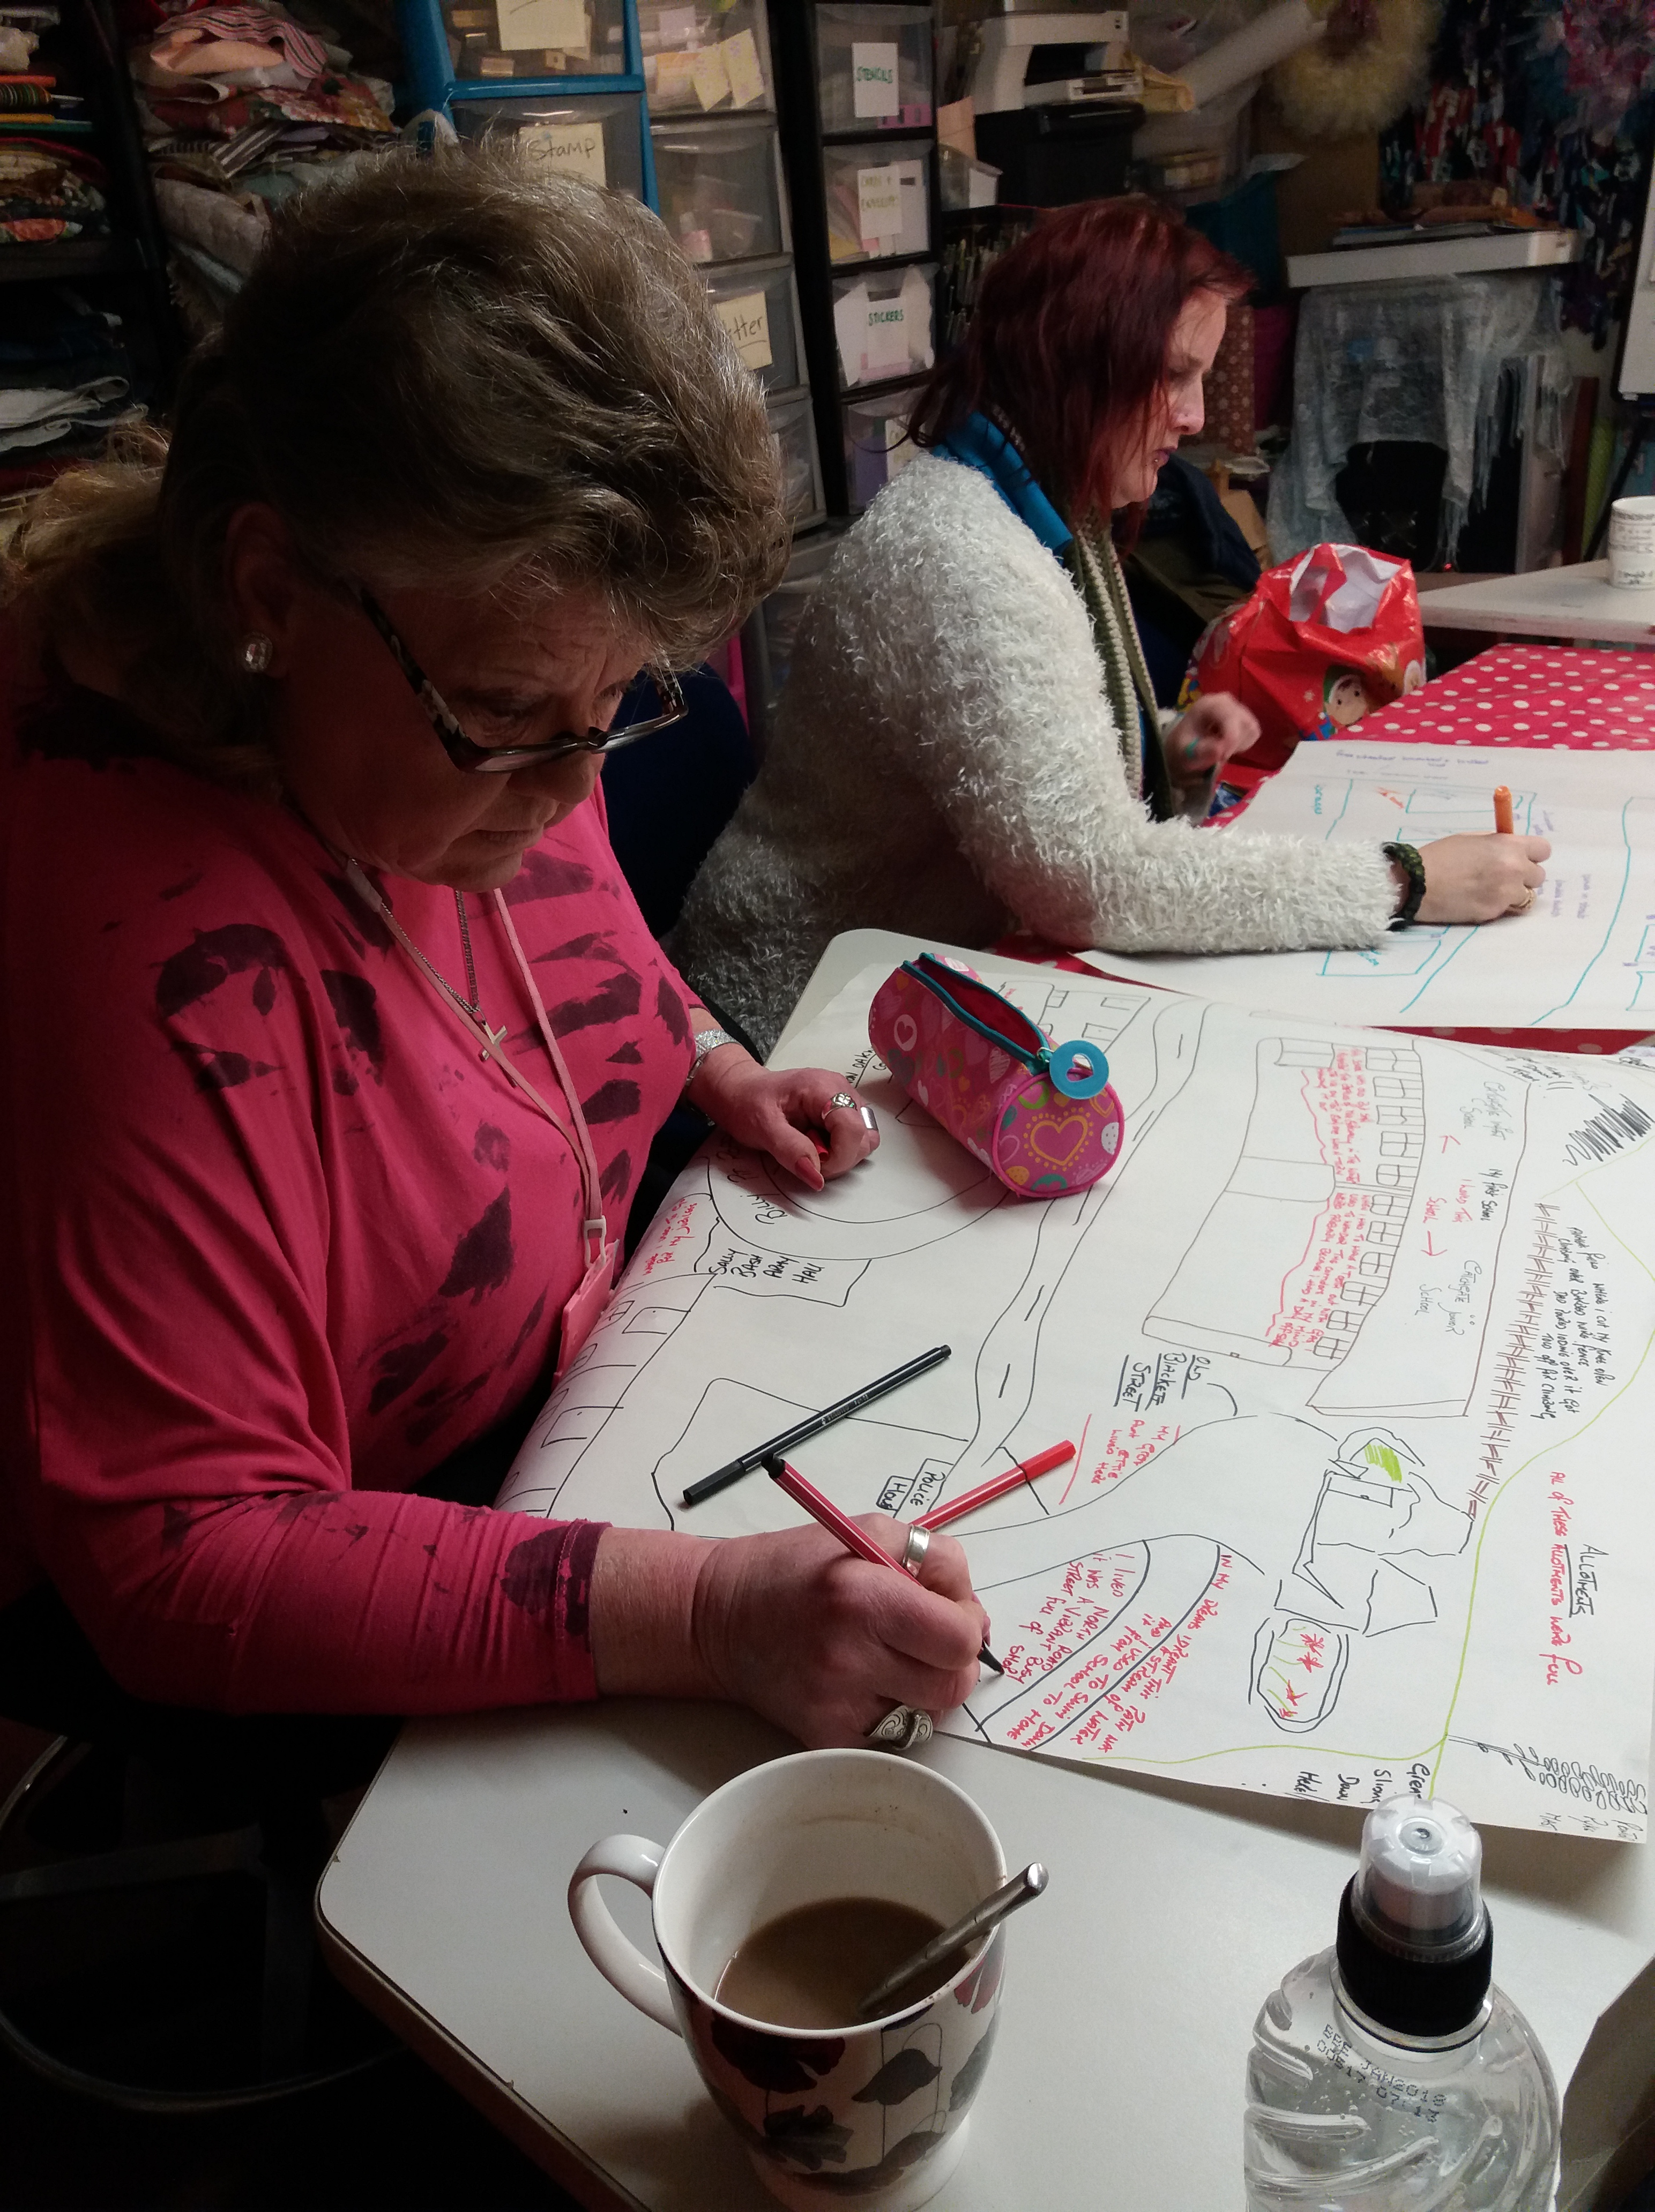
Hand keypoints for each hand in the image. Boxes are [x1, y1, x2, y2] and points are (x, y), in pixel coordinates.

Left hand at [690, 1044, 878, 1191]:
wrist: (742, 1092)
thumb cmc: (748, 1102)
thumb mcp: (761, 1127)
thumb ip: (790, 1150)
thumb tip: (816, 1177)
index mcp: (822, 1087)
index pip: (852, 1127)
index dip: (839, 1156)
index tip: (816, 1167)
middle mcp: (841, 1090)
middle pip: (864, 1136)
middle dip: (840, 1158)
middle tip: (808, 1157)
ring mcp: (845, 1100)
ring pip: (865, 1139)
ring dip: (843, 1155)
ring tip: (812, 1149)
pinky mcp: (843, 1112)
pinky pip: (857, 1138)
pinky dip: (841, 1150)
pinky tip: (818, 1145)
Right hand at [691, 1515, 986, 1747]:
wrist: (716, 1616)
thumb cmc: (794, 1568)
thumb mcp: (868, 1532)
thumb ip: (934, 1560)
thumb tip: (973, 1611)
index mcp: (866, 1597)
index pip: (959, 1638)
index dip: (967, 1625)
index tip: (949, 1613)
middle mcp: (851, 1657)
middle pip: (952, 1686)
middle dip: (951, 1661)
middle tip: (925, 1638)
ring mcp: (836, 1705)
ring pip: (927, 1714)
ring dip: (922, 1687)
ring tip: (887, 1655)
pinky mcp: (825, 1737)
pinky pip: (891, 1734)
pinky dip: (889, 1708)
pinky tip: (861, 1680)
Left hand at [1165, 692, 1259, 783]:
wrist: (1186, 740)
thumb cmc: (1185, 744)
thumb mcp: (1186, 751)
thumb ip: (1200, 751)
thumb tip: (1220, 751)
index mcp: (1208, 704)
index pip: (1229, 716)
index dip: (1231, 738)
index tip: (1223, 756)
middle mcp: (1225, 700)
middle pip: (1244, 722)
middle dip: (1234, 744)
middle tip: (1219, 755)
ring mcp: (1237, 706)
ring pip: (1251, 728)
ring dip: (1239, 744)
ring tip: (1221, 748)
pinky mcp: (1245, 716)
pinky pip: (1254, 732)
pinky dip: (1244, 743)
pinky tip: (1229, 744)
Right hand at [1410, 834, 1550, 923]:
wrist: (1417, 882)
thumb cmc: (1441, 855)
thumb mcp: (1473, 840)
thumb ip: (1498, 845)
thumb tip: (1512, 851)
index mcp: (1509, 846)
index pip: (1544, 850)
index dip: (1532, 855)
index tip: (1521, 858)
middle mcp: (1514, 869)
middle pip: (1539, 876)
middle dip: (1524, 877)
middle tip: (1502, 877)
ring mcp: (1506, 894)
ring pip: (1525, 896)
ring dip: (1512, 894)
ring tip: (1489, 891)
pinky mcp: (1494, 913)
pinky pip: (1506, 910)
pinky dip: (1496, 906)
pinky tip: (1476, 900)